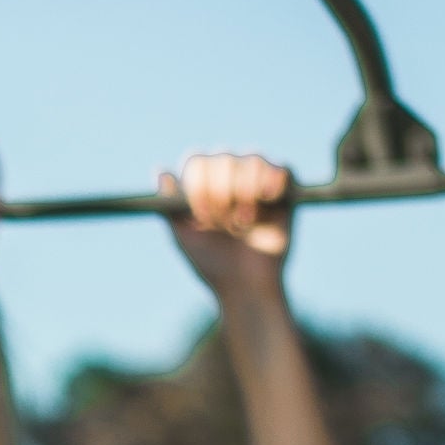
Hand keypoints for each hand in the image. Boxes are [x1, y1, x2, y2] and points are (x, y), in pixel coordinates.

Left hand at [161, 152, 294, 298]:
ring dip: (246, 189)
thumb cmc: (212, 265)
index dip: (198, 184)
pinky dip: (273, 179)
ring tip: (245, 222)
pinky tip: (267, 198)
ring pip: (252, 159)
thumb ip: (171, 206)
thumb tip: (161, 170)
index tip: (202, 215)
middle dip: (222, 190)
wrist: (245, 287)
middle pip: (223, 157)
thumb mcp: (184, 237)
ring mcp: (257, 181)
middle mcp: (230, 177)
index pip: (197, 162)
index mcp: (204, 185)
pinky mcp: (283, 190)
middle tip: (225, 223)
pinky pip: (281, 169)